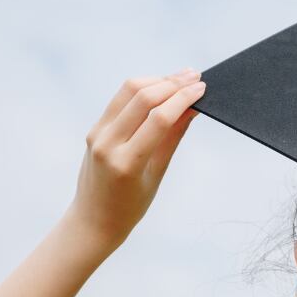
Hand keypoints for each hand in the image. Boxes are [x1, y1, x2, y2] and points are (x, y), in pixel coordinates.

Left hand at [70, 69, 205, 248]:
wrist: (94, 219)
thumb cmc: (132, 205)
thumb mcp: (157, 174)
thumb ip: (173, 137)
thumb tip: (192, 107)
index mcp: (127, 162)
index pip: (158, 118)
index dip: (182, 98)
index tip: (201, 88)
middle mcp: (107, 143)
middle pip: (142, 98)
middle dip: (172, 83)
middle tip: (195, 77)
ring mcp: (97, 134)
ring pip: (128, 91)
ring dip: (157, 80)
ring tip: (180, 77)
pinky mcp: (94, 128)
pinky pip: (119, 100)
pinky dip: (142, 89)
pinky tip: (160, 87)